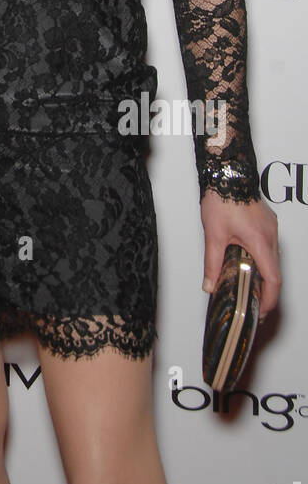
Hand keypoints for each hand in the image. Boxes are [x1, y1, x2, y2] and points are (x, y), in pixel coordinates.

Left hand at [200, 190, 279, 319]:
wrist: (227, 172)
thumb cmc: (222, 198)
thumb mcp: (214, 235)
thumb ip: (212, 263)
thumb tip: (209, 285)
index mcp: (260, 242)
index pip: (273, 279)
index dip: (269, 299)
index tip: (261, 312)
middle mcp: (270, 236)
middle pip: (275, 272)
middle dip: (266, 291)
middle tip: (253, 304)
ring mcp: (271, 228)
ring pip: (272, 259)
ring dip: (263, 274)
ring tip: (248, 286)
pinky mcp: (267, 222)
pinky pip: (268, 246)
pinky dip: (261, 259)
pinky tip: (247, 262)